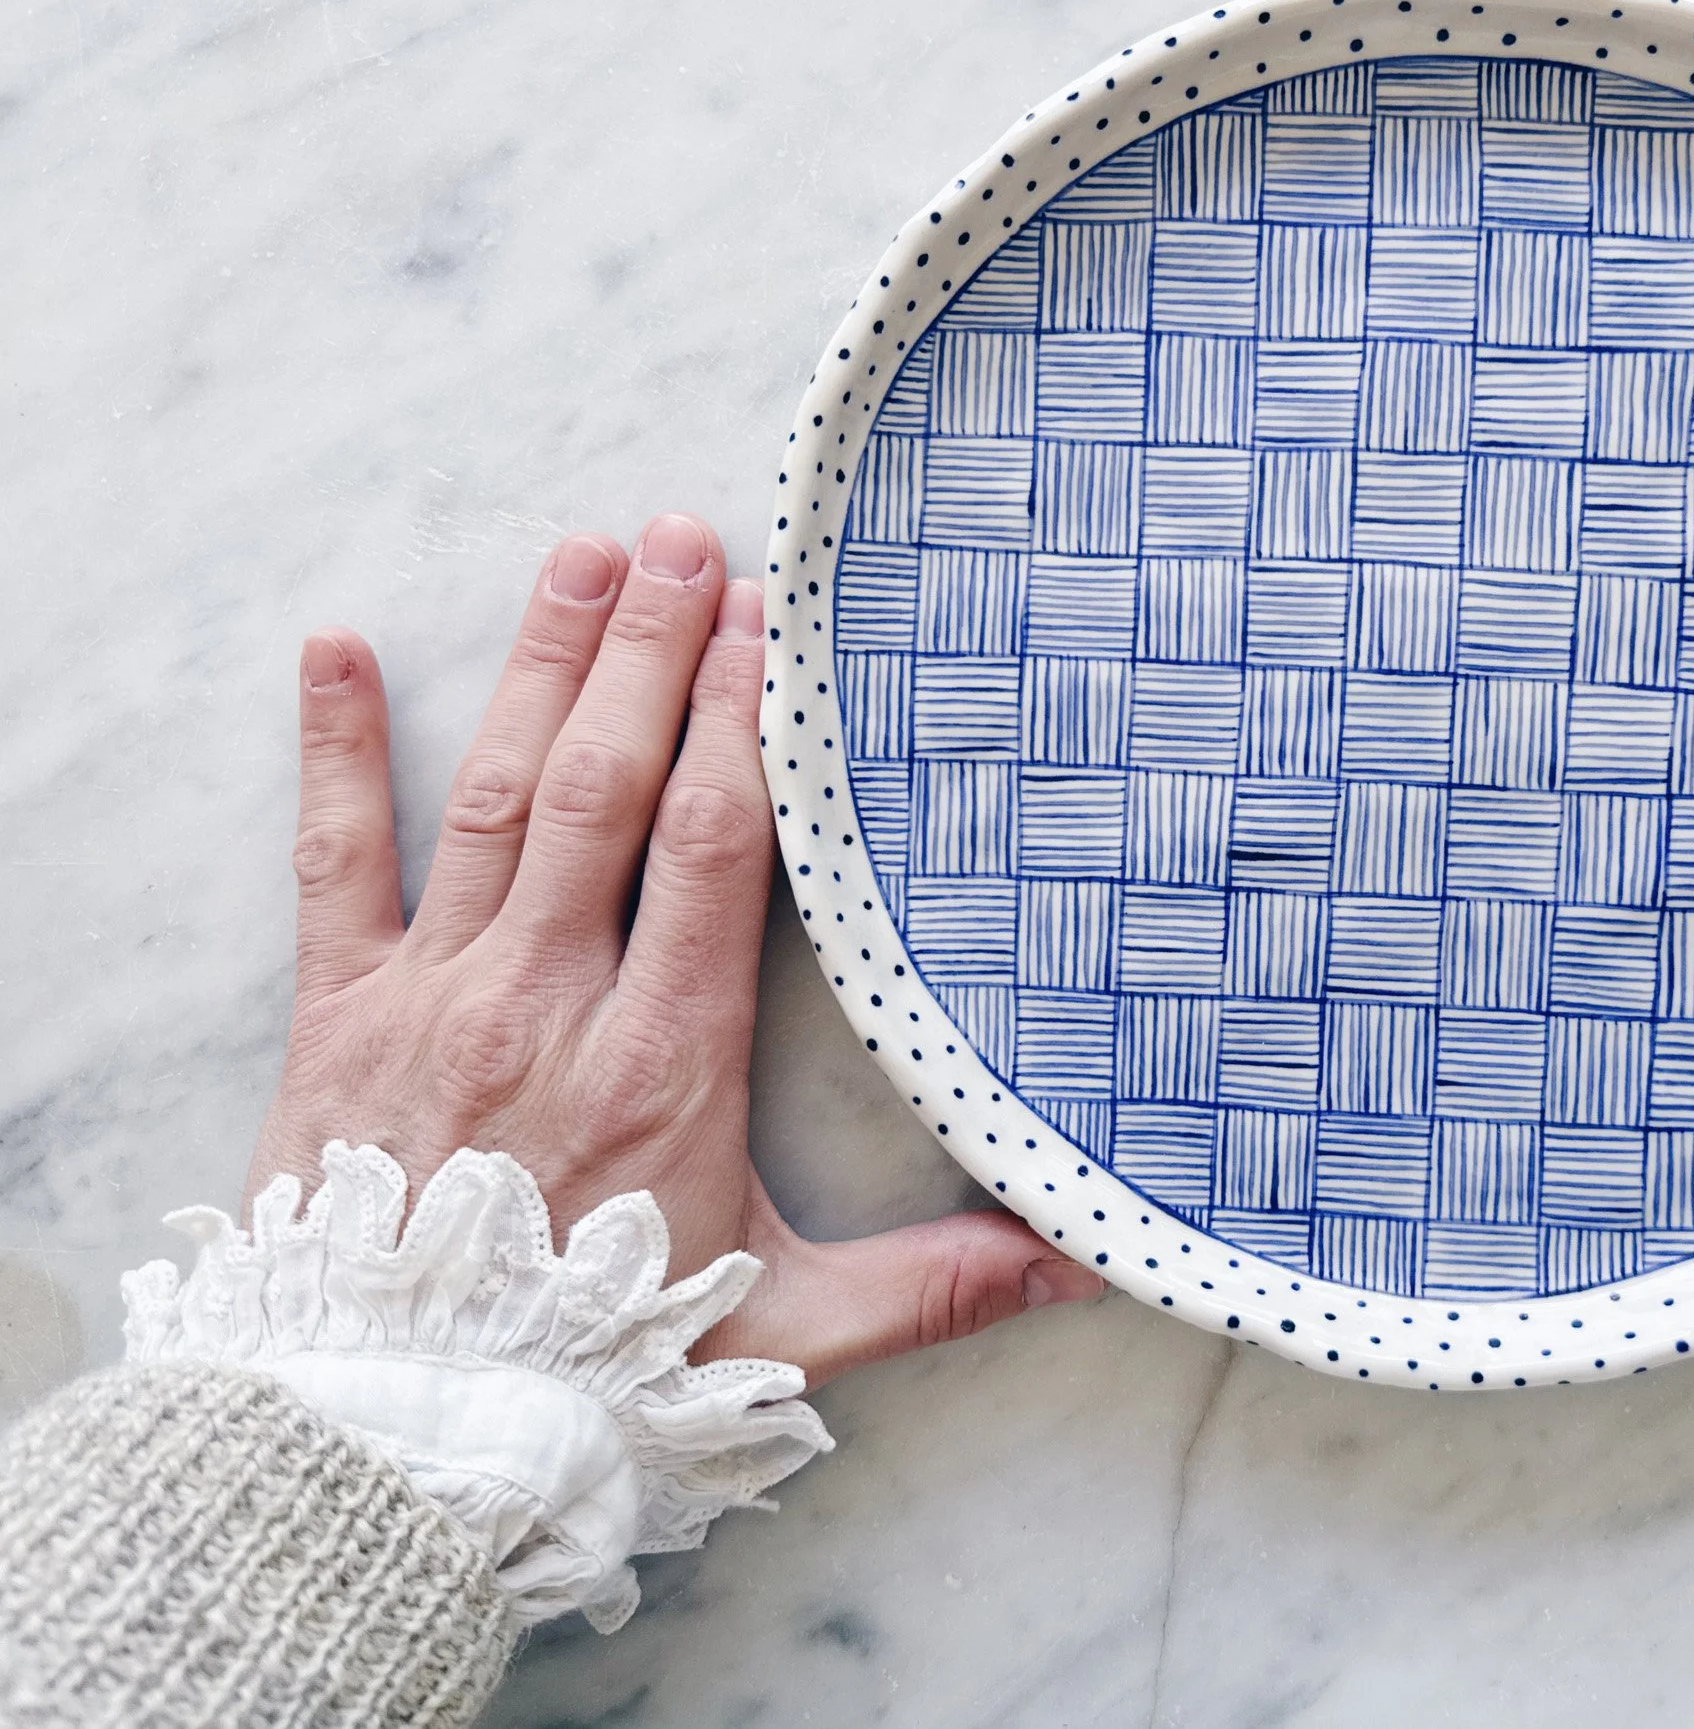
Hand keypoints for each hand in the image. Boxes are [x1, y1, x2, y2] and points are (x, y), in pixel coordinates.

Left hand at [251, 513, 1100, 1388]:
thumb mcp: (786, 1330)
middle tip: (686, 537)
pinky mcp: (337, 1014)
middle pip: (607, 786)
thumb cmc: (599, 1366)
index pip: (711, 847)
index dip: (742, 723)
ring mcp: (434, 993)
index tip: (767, 626)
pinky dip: (334, 751)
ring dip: (537, 665)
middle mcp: (548, 998)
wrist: (402, 1427)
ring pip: (494, 796)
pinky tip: (333, 648)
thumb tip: (1091, 1260)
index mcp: (665, 1055)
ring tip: (582, 555)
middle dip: (651, 651)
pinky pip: (335, 862)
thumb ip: (938, 1284)